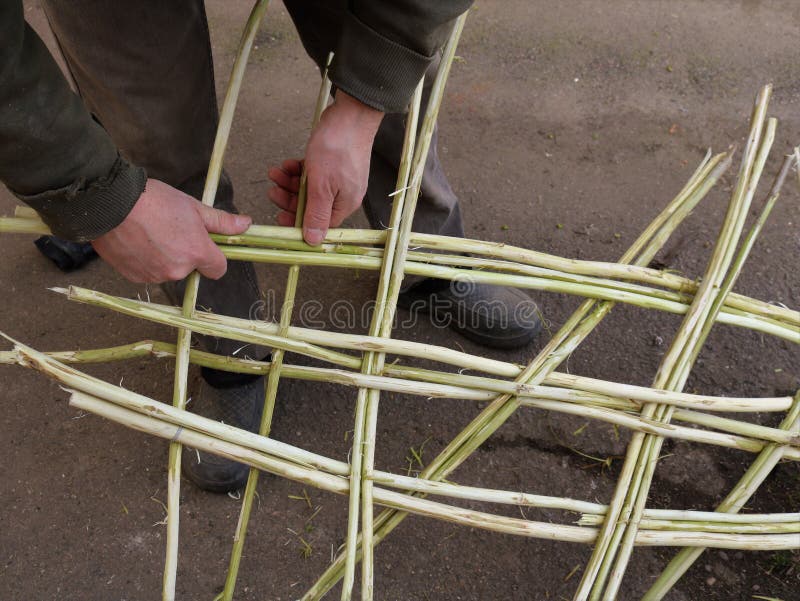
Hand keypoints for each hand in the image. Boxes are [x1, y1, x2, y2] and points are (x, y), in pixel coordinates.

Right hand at [91, 178, 250, 282]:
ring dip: (163, 257)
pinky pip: (147, 273)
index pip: (218, 269)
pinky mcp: (134, 278)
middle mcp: (178, 270)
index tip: (203, 244)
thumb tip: (246, 225)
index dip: (213, 257)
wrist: (110, 203)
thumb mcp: (193, 206)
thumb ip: (221, 221)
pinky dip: (144, 261)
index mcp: (197, 253)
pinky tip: (136, 241)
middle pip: (190, 268)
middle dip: (184, 253)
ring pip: (167, 270)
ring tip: (149, 232)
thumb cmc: (153, 200)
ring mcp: (155, 276)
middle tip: (169, 229)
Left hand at [268, 91, 383, 244]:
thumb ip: (316, 214)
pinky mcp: (332, 164)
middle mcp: (343, 194)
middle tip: (272, 191)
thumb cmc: (338, 149)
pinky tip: (288, 164)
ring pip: (308, 189)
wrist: (350, 114)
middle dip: (289, 199)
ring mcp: (337, 178)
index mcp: (344, 204)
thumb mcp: (322, 186)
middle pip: (311, 206)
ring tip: (275, 172)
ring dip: (289, 182)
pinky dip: (297, 171)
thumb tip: (313, 241)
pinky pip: (311, 174)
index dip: (298, 223)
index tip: (279, 217)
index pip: (320, 225)